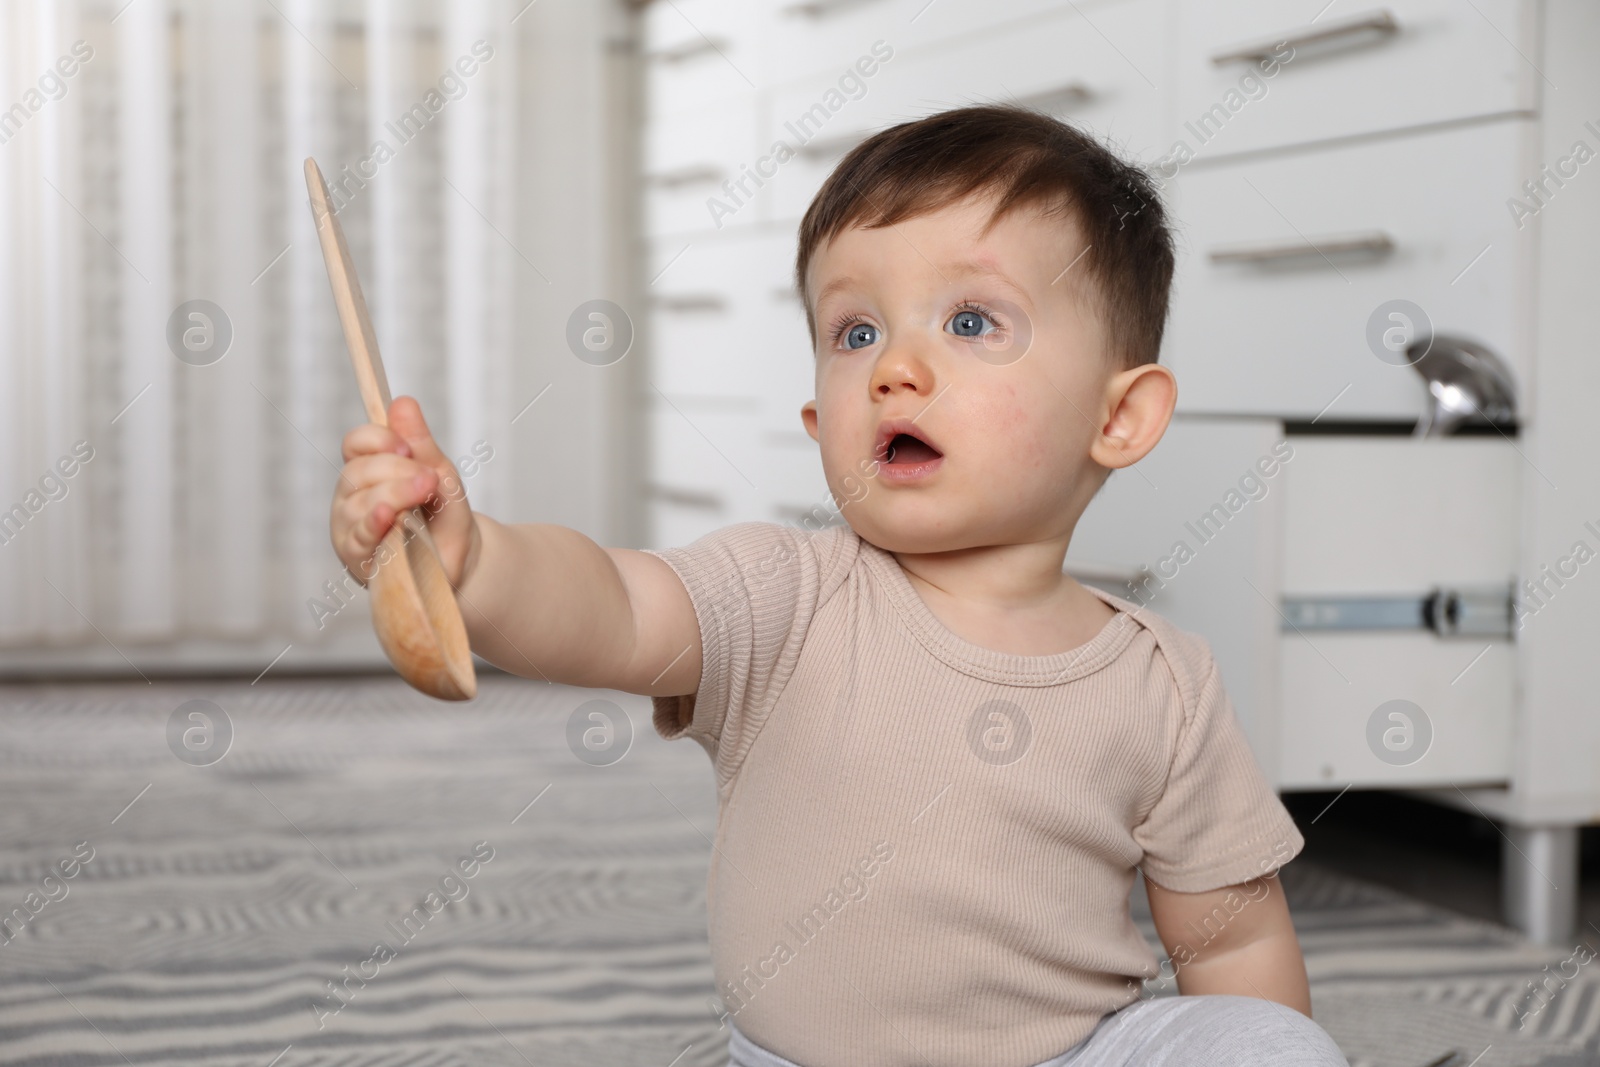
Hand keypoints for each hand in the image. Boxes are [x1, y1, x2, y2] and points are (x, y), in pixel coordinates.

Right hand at [330, 395, 479, 587]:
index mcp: (368, 471)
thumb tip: (403, 402)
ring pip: (358, 503)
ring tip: (423, 494)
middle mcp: (351, 497)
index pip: (355, 444)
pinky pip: (358, 537)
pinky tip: (387, 515)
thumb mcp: (439, 474)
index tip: (407, 448)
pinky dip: (373, 523)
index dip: (378, 439)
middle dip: (395, 469)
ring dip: (394, 494)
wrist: (460, 560)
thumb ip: (420, 443)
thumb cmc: (443, 516)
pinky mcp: (357, 558)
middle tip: (428, 478)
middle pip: (357, 471)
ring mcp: (350, 528)